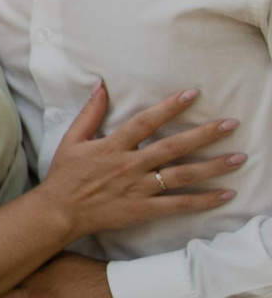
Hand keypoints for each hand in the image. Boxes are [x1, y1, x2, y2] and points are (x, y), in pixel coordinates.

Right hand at [35, 82, 239, 238]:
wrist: (59, 211)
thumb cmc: (65, 174)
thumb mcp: (71, 140)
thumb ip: (89, 113)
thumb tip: (101, 86)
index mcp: (112, 146)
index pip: (145, 122)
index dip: (169, 107)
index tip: (192, 94)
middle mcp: (130, 165)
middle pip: (173, 147)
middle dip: (204, 134)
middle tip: (231, 124)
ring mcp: (139, 188)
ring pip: (182, 175)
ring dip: (212, 167)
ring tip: (238, 158)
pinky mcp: (144, 209)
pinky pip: (178, 205)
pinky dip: (203, 201)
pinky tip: (226, 194)